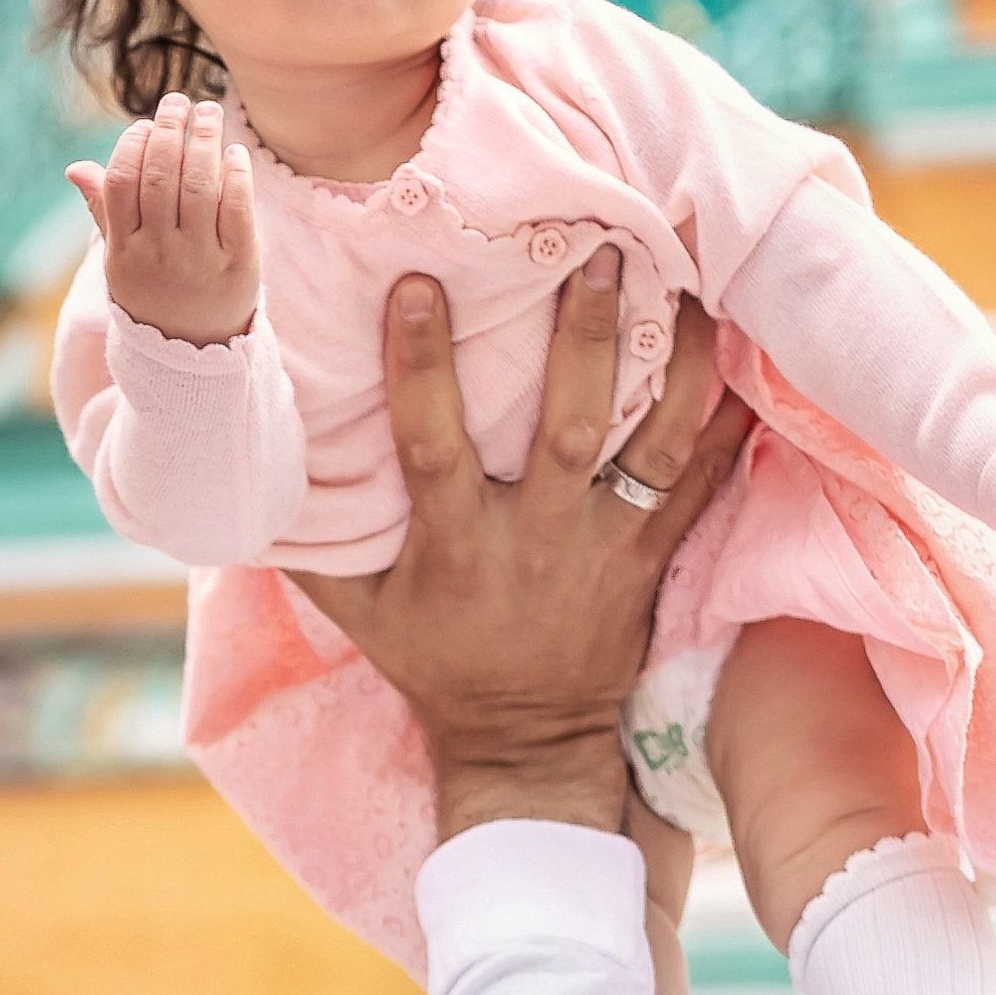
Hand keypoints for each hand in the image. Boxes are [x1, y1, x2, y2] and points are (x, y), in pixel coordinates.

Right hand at [68, 92, 256, 346]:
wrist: (194, 349)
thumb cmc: (153, 291)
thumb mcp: (120, 259)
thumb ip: (104, 211)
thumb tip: (76, 168)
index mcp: (125, 248)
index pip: (122, 182)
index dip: (132, 145)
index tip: (144, 124)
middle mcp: (160, 253)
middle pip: (161, 176)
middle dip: (169, 129)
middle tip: (178, 102)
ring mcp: (200, 259)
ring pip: (199, 185)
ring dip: (204, 140)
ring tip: (208, 113)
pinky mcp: (239, 264)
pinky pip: (237, 209)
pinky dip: (236, 174)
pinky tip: (234, 152)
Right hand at [297, 255, 750, 837]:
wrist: (525, 743)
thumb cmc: (433, 661)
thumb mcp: (357, 611)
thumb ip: (310, 540)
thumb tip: (249, 468)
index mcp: (456, 547)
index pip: (433, 447)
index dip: (421, 368)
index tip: (418, 285)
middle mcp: (537, 541)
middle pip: (565, 431)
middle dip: (583, 340)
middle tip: (601, 251)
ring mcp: (605, 549)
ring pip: (650, 448)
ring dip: (672, 366)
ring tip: (689, 282)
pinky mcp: (653, 559)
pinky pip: (702, 486)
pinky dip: (728, 425)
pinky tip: (746, 355)